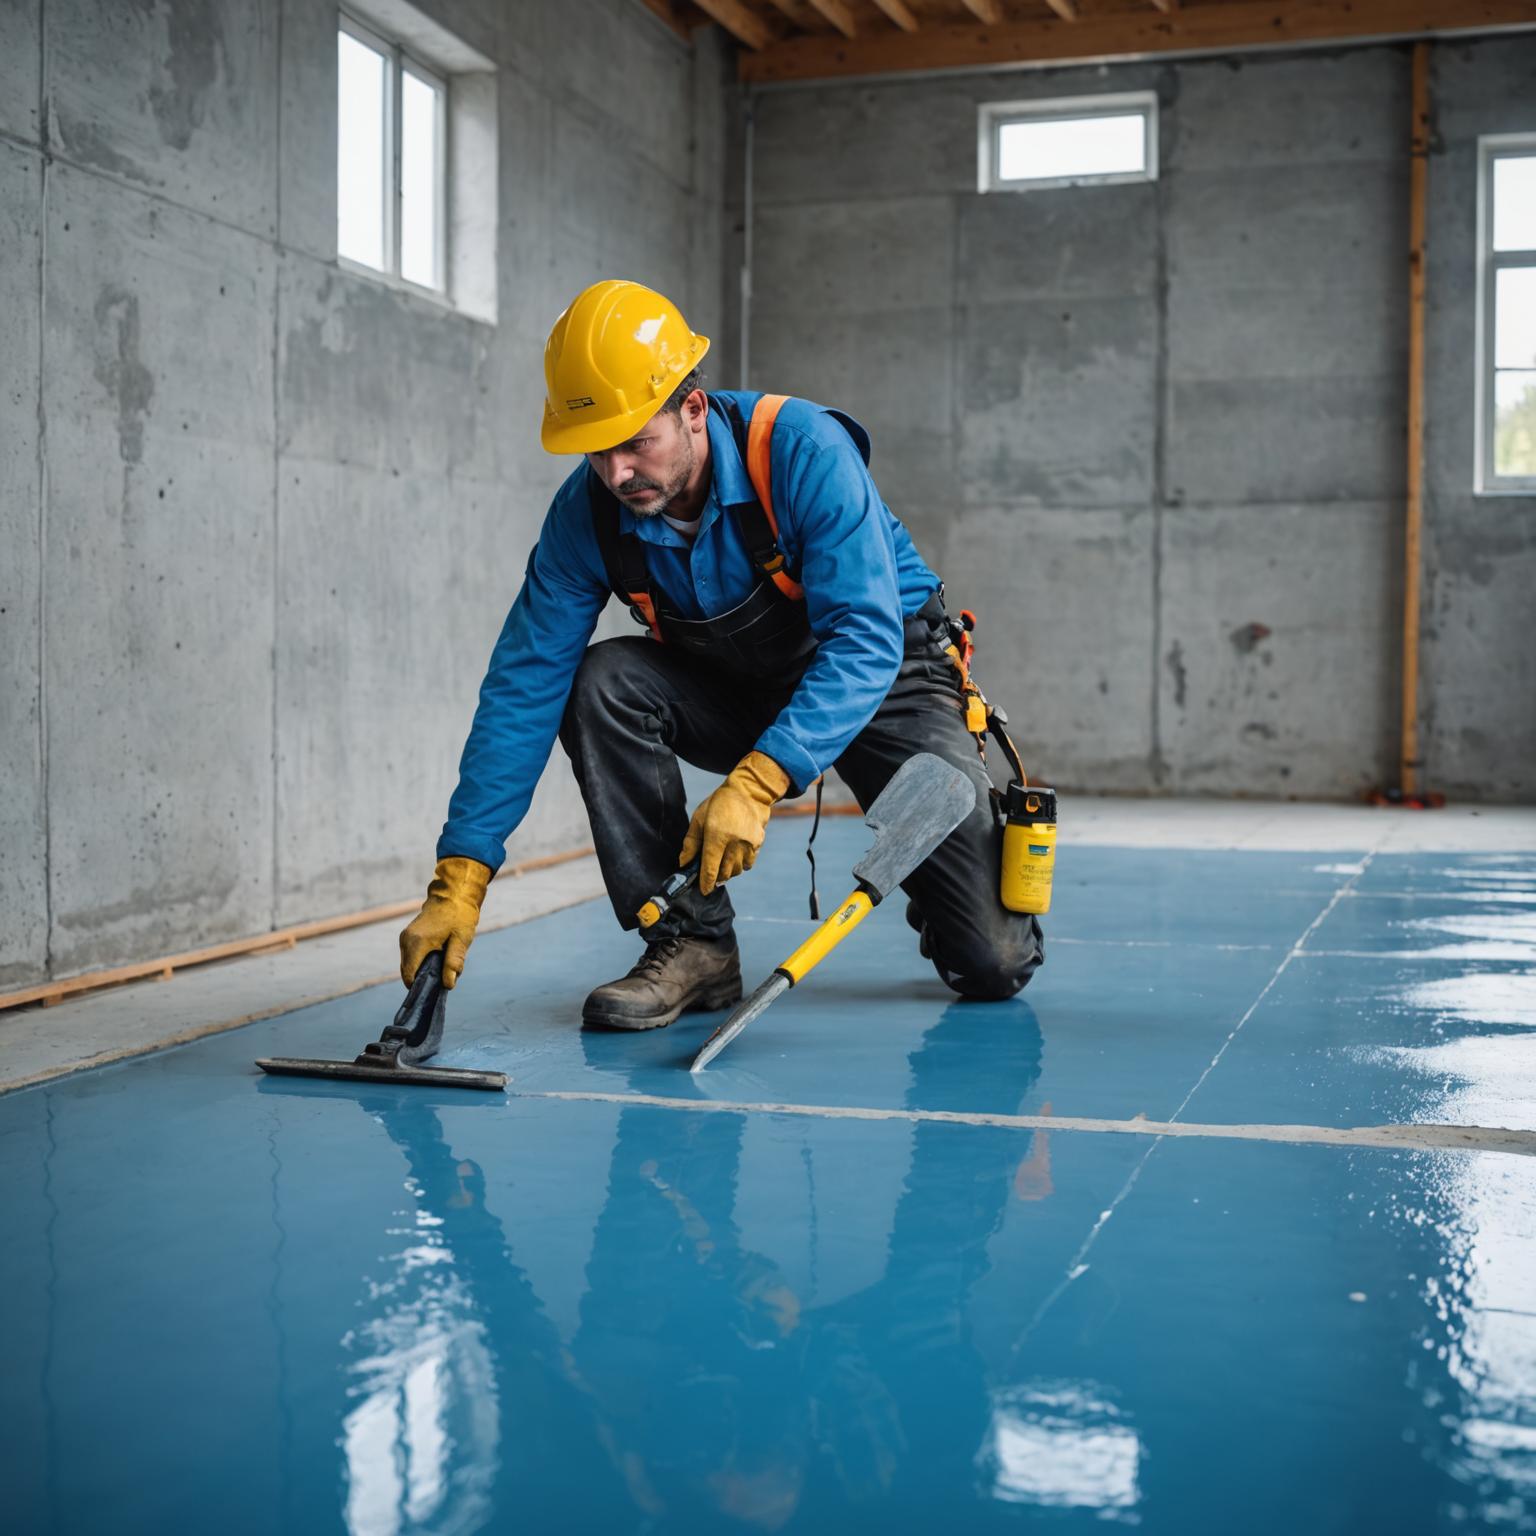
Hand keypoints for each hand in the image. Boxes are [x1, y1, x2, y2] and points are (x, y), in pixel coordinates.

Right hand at [399, 857, 491, 988]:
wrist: (453, 894)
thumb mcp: (461, 939)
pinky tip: (438, 957)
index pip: (409, 975)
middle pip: (408, 972)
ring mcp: (405, 938)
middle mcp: (406, 940)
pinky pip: (410, 957)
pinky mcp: (407, 936)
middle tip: (445, 974)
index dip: (419, 987)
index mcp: (417, 942)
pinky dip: (421, 962)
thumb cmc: (459, 915)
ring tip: (443, 963)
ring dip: (423, 970)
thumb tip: (448, 985)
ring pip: (409, 965)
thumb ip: (453, 962)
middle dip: (424, 978)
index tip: (435, 990)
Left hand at [679, 751, 789, 895]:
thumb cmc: (719, 804)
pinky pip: (748, 864)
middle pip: (724, 874)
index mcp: (717, 836)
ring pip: (736, 871)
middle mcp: (734, 843)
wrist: (749, 792)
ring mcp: (748, 844)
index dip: (706, 883)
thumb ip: (691, 842)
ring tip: (721, 866)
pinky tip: (733, 858)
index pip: (710, 868)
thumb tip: (684, 863)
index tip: (703, 890)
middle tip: (709, 877)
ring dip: (727, 873)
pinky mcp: (758, 844)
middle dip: (715, 879)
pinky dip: (739, 866)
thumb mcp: (699, 818)